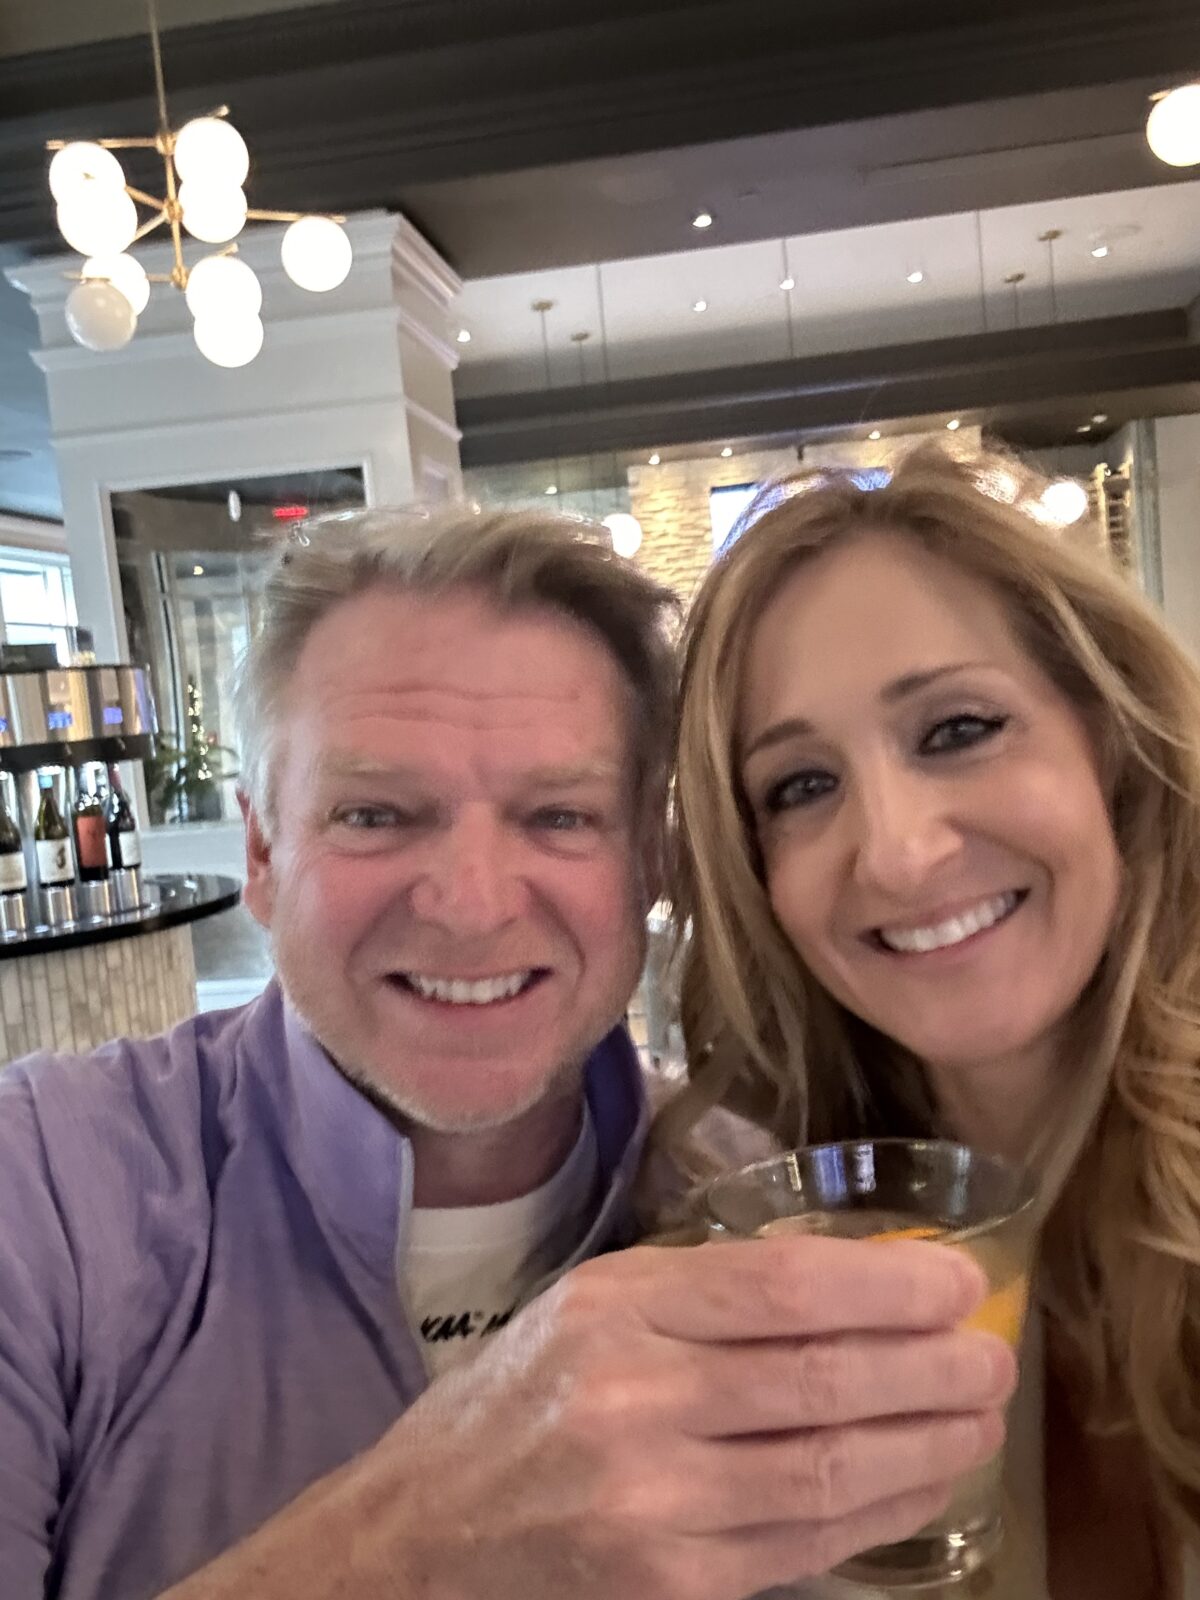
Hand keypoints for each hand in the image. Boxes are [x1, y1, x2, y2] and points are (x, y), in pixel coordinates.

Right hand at [353, 1235, 1014, 1599]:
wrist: (426, 1536)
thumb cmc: (518, 1396)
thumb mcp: (594, 1302)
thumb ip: (704, 1287)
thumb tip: (848, 1276)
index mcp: (615, 1309)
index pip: (779, 1288)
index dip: (887, 1283)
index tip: (958, 1277)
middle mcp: (634, 1401)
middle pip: (820, 1380)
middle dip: (930, 1367)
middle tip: (993, 1353)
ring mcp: (655, 1505)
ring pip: (827, 1470)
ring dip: (927, 1446)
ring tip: (982, 1419)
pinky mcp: (672, 1585)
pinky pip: (805, 1543)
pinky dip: (882, 1510)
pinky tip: (925, 1482)